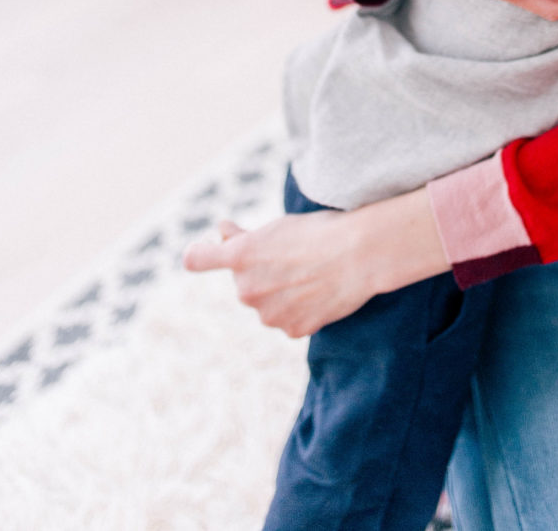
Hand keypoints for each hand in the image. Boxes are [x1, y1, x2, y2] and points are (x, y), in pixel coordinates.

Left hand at [183, 188, 448, 336]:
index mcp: (240, 256)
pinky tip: (318, 292)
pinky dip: (299, 310)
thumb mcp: (278, 227)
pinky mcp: (291, 330)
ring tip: (311, 274)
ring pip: (267, 305)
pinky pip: (287, 320)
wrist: (360, 254)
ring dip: (280, 293)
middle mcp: (247, 289)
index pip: (197, 259)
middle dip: (260, 273)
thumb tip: (221, 230)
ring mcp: (268, 314)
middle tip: (291, 257)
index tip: (205, 251)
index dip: (200, 254)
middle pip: (244, 283)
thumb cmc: (320, 232)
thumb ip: (243, 236)